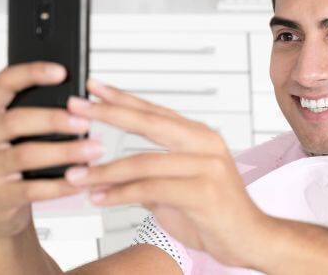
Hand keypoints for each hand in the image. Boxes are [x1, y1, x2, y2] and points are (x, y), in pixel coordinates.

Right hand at [0, 62, 103, 238]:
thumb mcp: (15, 133)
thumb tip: (78, 100)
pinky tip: (82, 180)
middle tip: (85, 121)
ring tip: (93, 150)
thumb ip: (35, 112)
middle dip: (53, 120)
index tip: (61, 71)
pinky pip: (33, 189)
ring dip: (64, 152)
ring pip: (25, 155)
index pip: (3, 83)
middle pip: (15, 121)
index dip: (31, 74)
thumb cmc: (11, 160)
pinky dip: (61, 185)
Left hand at [65, 79, 270, 267]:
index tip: (92, 88)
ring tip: (76, 174)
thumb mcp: (175, 188)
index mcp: (198, 136)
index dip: (121, 99)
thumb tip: (107, 172)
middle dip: (108, 114)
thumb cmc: (214, 214)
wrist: (250, 239)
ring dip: (104, 170)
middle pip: (149, 123)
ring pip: (145, 161)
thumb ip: (147, 175)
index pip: (153, 111)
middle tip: (77, 108)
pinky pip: (152, 189)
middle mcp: (205, 144)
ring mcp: (207, 166)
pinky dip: (121, 194)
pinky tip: (100, 197)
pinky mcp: (204, 192)